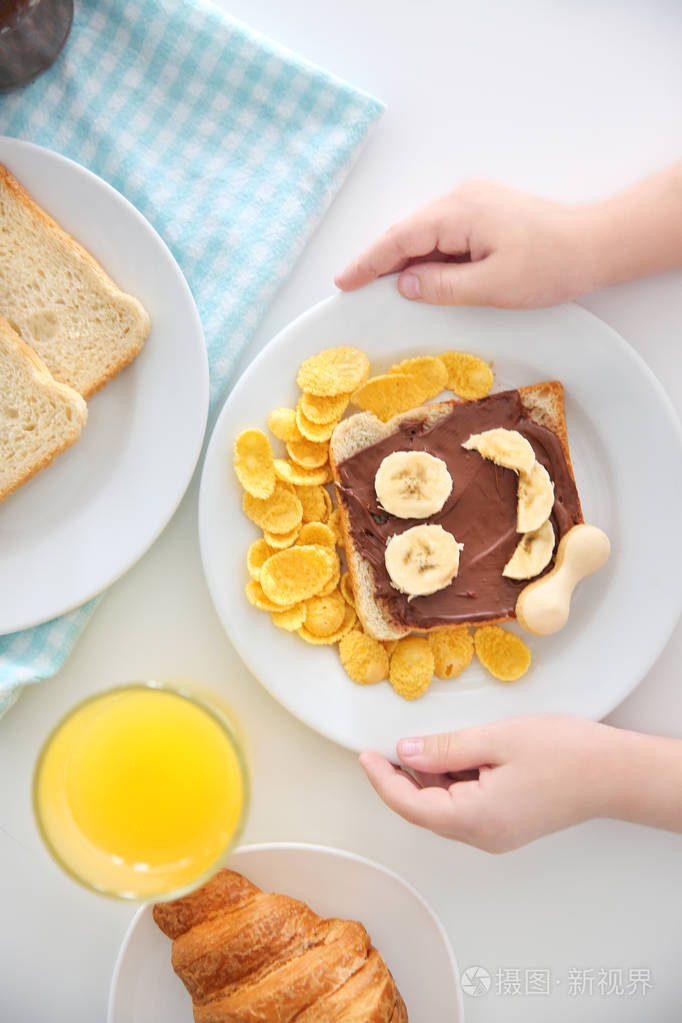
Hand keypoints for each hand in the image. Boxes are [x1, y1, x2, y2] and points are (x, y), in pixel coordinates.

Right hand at [335, 179, 591, 307]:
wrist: (595, 244)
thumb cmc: (550, 265)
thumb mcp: (491, 286)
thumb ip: (442, 286)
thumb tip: (405, 283)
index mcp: (458, 212)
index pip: (399, 239)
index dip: (368, 262)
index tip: (343, 282)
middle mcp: (461, 199)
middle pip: (407, 232)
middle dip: (380, 261)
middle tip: (355, 287)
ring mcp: (474, 202)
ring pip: (425, 233)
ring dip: (406, 260)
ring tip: (385, 288)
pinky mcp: (485, 212)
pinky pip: (443, 234)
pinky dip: (428, 256)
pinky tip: (424, 276)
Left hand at [359, 714, 621, 852]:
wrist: (614, 772)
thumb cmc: (563, 754)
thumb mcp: (494, 739)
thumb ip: (445, 748)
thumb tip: (407, 751)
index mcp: (473, 818)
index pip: (410, 805)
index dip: (382, 779)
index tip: (364, 756)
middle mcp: (482, 835)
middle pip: (425, 810)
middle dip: (403, 777)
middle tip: (387, 745)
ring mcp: (497, 832)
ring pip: (445, 807)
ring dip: (430, 777)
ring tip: (428, 742)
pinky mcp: (509, 823)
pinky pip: (466, 805)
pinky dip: (453, 780)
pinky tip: (457, 754)